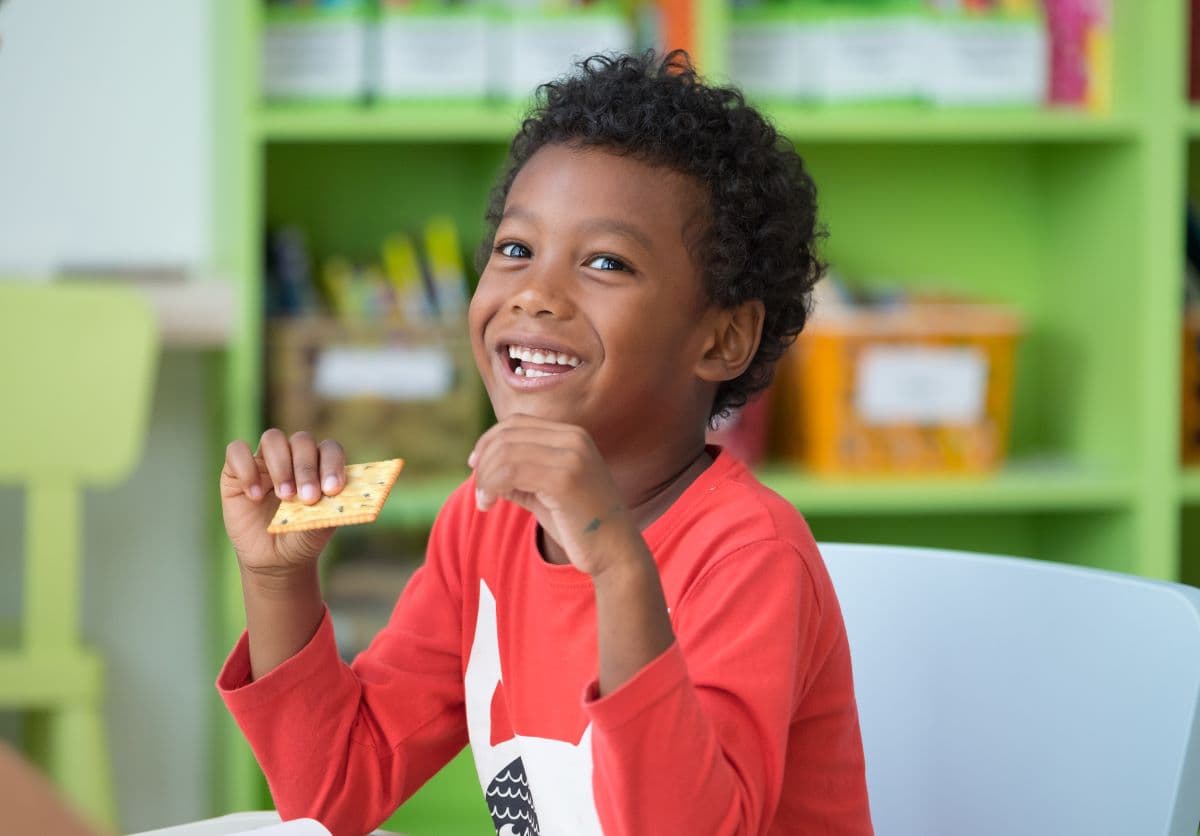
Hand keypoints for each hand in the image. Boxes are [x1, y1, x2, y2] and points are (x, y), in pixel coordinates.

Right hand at [220, 429, 346, 578]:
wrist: (274, 560)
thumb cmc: (302, 537)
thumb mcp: (318, 529)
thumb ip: (327, 511)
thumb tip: (337, 496)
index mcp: (320, 464)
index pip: (330, 449)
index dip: (332, 464)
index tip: (332, 490)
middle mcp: (293, 456)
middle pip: (302, 441)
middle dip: (306, 469)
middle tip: (308, 498)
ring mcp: (265, 461)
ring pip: (272, 438)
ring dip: (281, 466)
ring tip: (285, 497)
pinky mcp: (236, 471)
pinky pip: (237, 451)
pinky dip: (246, 469)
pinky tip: (254, 496)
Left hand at [469, 414, 642, 575]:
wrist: (616, 552)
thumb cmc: (579, 526)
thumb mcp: (544, 492)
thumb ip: (519, 475)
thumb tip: (482, 465)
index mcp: (573, 436)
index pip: (517, 422)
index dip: (488, 440)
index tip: (475, 466)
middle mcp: (574, 439)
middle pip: (508, 434)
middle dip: (484, 462)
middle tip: (479, 492)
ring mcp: (572, 457)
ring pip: (505, 453)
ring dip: (485, 478)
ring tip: (484, 501)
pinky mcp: (565, 479)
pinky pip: (511, 472)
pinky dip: (490, 487)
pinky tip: (488, 505)